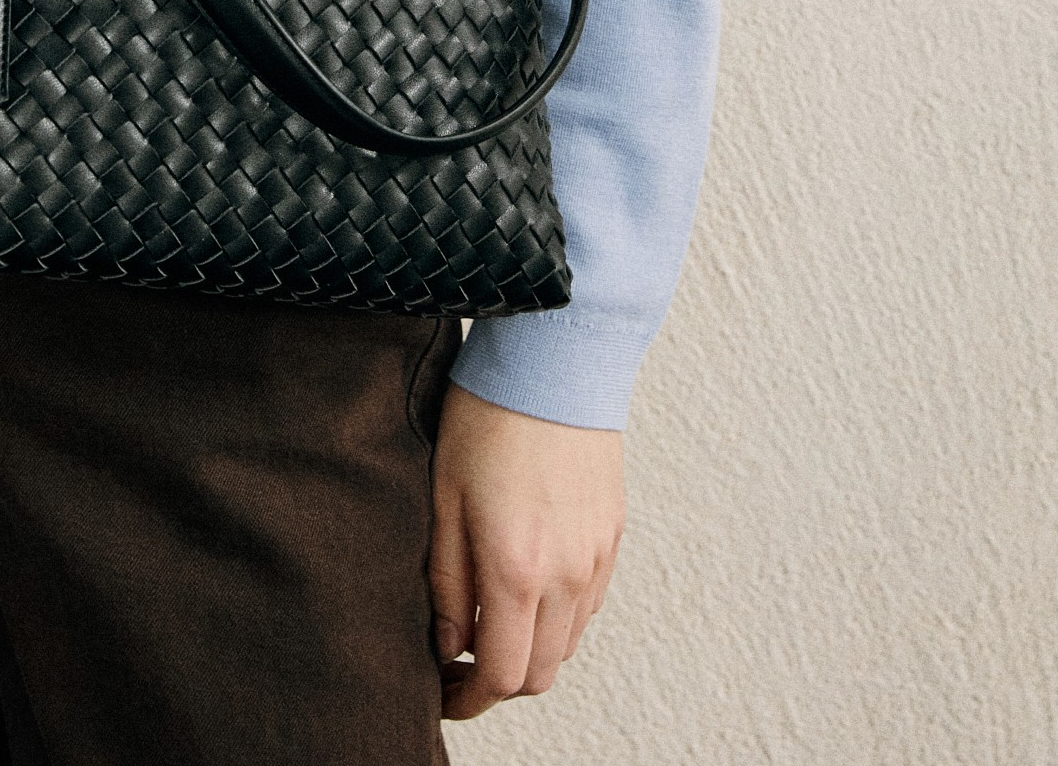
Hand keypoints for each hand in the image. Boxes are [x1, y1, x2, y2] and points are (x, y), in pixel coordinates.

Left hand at [427, 383, 624, 717]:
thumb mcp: (444, 498)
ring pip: (568, 642)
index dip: (470, 698)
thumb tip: (448, 645)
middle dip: (499, 680)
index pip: (503, 676)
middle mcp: (567, 574)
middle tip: (462, 660)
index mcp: (518, 569)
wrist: (553, 358)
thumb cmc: (488, 418)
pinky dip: (559, 615)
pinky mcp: (613, 534)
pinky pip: (589, 603)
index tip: (445, 691)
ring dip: (531, 647)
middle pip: (541, 672)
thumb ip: (447, 582)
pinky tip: (529, 583)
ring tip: (492, 617)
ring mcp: (596, 556)